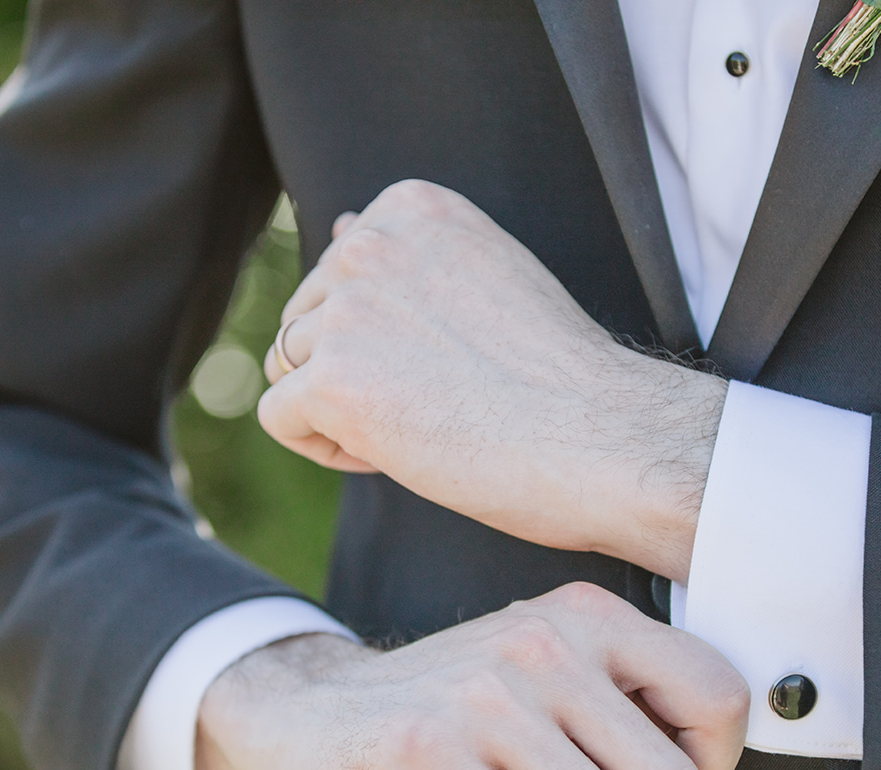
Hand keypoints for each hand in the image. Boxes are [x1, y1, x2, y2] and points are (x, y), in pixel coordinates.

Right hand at [195, 582, 748, 769]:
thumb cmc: (453, 704)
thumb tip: (711, 761)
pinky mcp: (433, 756)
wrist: (315, 712)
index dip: (709, 764)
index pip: (721, 695)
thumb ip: (633, 690)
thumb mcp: (551, 662)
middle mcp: (544, 643)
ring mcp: (487, 697)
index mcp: (587, 615)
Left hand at [258, 180, 725, 583]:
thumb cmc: (558, 376)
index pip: (339, 274)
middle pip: (305, 321)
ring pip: (288, 369)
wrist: (601, 438)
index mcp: (412, 206)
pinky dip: (325, 448)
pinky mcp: (332, 380)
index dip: (383, 335)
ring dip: (341, 411)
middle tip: (442, 400)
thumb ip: (408, 256)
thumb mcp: (486, 276)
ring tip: (422, 425)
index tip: (452, 359)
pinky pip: (279, 419)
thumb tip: (336, 223)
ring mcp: (346, 310)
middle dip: (353, 372)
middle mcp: (369, 242)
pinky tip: (392, 453)